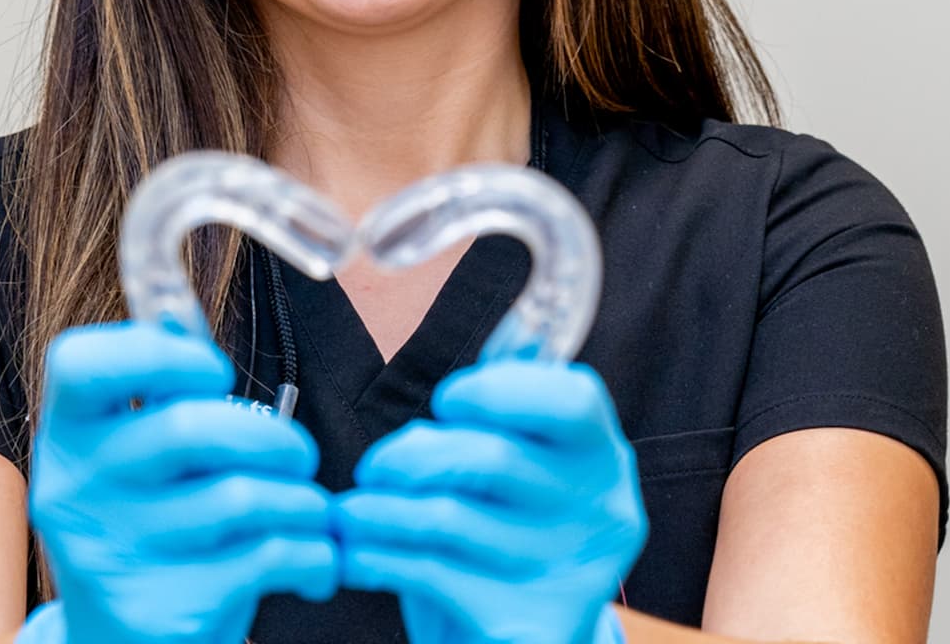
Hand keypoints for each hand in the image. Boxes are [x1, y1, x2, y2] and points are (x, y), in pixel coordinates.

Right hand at [28, 322, 338, 643]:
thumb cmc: (150, 526)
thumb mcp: (130, 457)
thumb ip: (154, 396)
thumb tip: (180, 322)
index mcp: (65, 437)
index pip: (82, 363)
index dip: (161, 354)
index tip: (213, 375)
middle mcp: (76, 492)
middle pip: (188, 427)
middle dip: (272, 436)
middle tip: (298, 455)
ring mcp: (114, 554)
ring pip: (242, 496)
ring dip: (303, 500)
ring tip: (310, 511)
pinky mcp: (164, 610)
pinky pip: (269, 556)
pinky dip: (314, 554)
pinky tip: (313, 562)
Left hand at [333, 361, 646, 643]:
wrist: (515, 632)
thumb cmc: (506, 527)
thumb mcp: (522, 460)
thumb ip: (512, 402)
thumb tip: (515, 335)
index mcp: (602, 455)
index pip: (572, 400)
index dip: (497, 390)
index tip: (448, 402)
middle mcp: (601, 512)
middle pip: (490, 457)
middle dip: (410, 456)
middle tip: (373, 469)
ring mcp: (570, 573)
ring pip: (447, 517)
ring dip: (376, 511)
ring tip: (347, 513)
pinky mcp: (528, 624)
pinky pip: (431, 572)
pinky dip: (377, 556)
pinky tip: (354, 553)